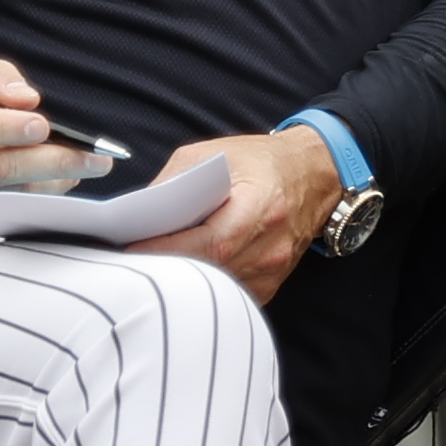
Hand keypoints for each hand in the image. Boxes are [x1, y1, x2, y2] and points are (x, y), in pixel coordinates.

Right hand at [0, 55, 104, 252]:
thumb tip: (26, 98)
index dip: (0, 125)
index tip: (41, 124)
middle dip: (50, 161)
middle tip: (91, 157)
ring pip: (7, 198)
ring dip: (51, 185)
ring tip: (83, 169)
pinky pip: (6, 222)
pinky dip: (36, 206)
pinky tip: (55, 190)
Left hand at [123, 125, 338, 305]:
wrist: (313, 175)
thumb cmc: (263, 161)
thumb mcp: (214, 152)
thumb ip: (176, 180)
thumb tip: (141, 212)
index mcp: (259, 207)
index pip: (208, 242)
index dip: (167, 249)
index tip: (131, 249)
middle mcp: (270, 245)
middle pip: (209, 269)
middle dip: (167, 265)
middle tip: (133, 258)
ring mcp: (271, 271)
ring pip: (215, 287)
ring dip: (182, 278)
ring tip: (153, 264)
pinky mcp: (268, 285)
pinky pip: (227, 293)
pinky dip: (204, 284)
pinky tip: (185, 270)